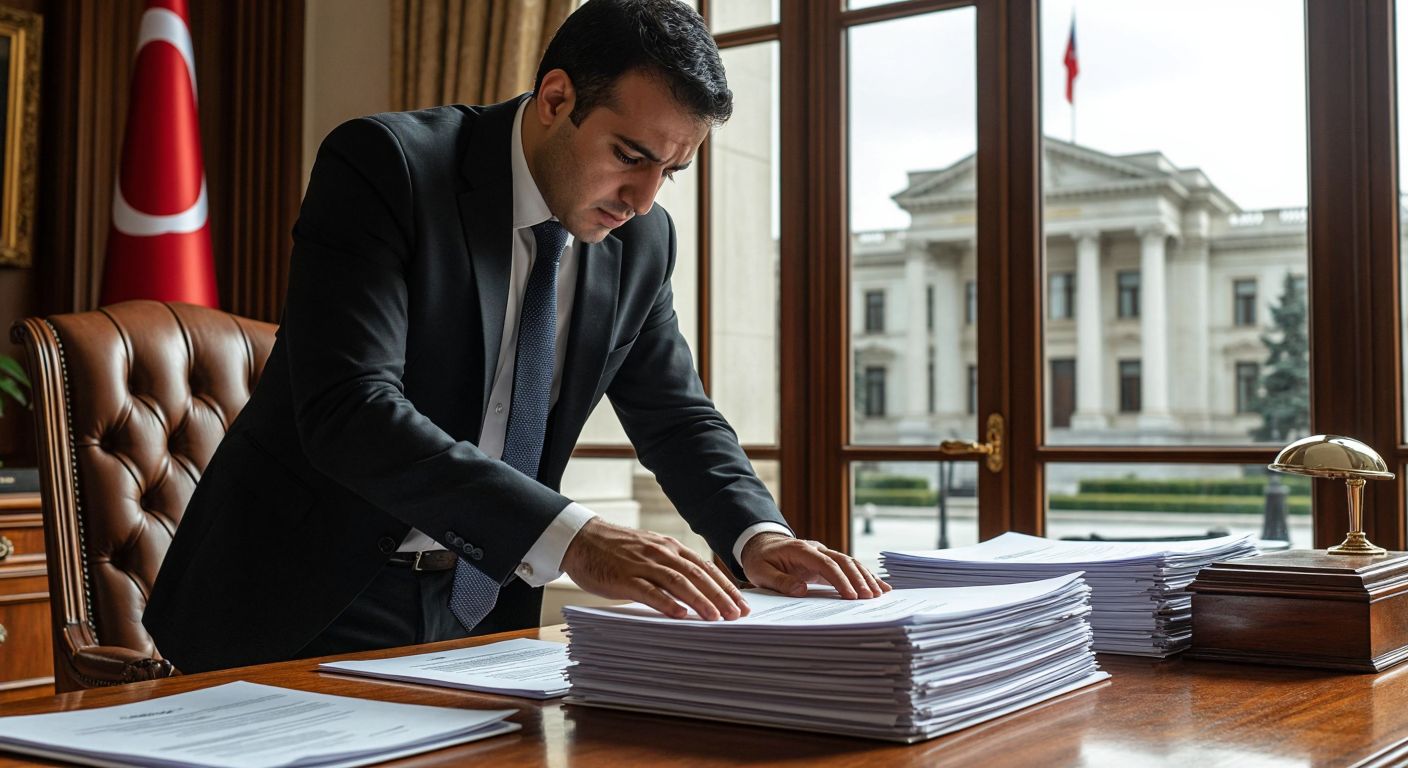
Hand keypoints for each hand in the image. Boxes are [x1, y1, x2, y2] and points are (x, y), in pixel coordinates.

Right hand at [560, 518, 749, 620]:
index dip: (725, 586)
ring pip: (678, 582)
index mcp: (669, 548)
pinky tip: (680, 615)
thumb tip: (697, 589)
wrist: (582, 539)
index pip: (705, 567)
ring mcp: (642, 564)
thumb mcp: (650, 551)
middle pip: (698, 575)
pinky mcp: (624, 577)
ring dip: (700, 600)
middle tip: (737, 615)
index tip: (741, 603)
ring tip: (716, 618)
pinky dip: (666, 603)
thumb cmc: (616, 550)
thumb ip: (671, 566)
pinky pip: (649, 591)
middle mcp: (661, 554)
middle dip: (720, 596)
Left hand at [739, 534, 891, 598]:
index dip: (839, 579)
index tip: (851, 596)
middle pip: (843, 561)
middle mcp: (816, 549)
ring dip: (865, 576)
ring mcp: (823, 553)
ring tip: (880, 593)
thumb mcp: (760, 572)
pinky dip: (864, 575)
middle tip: (871, 597)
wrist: (761, 544)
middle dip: (858, 579)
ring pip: (850, 562)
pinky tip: (878, 585)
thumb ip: (779, 581)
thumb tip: (801, 590)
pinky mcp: (826, 561)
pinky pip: (848, 567)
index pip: (825, 563)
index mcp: (800, 550)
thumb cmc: (760, 560)